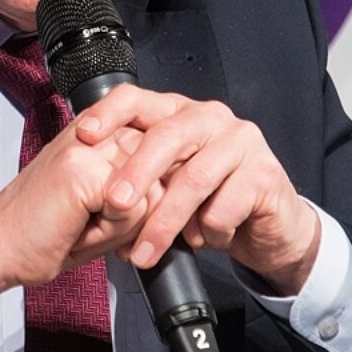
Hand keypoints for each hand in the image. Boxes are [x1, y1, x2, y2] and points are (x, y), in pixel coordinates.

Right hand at [0, 117, 161, 297]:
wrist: (1, 244)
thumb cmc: (45, 228)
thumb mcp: (100, 198)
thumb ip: (136, 181)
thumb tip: (178, 186)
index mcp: (100, 130)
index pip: (160, 157)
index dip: (141, 197)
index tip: (102, 210)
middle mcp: (95, 129)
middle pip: (160, 174)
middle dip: (133, 213)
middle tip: (88, 219)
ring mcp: (87, 145)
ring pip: (150, 192)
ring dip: (121, 224)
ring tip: (82, 222)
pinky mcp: (82, 168)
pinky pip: (132, 207)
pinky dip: (109, 231)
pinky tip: (77, 227)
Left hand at [75, 85, 321, 295]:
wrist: (268, 229)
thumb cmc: (209, 201)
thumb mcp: (166, 185)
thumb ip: (136, 178)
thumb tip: (87, 193)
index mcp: (179, 113)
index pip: (138, 99)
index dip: (108, 114)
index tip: (83, 137)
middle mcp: (210, 119)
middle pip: (167, 136)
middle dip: (136, 172)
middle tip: (115, 204)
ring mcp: (242, 142)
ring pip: (194, 179)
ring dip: (165, 222)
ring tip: (144, 253)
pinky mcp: (264, 174)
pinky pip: (224, 208)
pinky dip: (207, 233)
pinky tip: (205, 239)